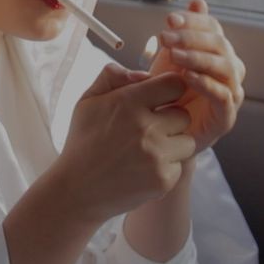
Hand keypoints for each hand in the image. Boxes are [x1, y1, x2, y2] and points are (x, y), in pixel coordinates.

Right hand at [52, 64, 196, 223]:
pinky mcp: (163, 179)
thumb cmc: (83, 142)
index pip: (175, 84)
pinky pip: (179, 165)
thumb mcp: (87, 101)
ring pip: (187, 141)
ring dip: (173, 144)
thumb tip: (142, 73)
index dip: (170, 90)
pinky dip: (166, 167)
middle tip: (150, 130)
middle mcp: (146, 127)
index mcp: (128, 103)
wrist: (76, 191)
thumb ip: (112, 76)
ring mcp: (156, 155)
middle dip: (170, 120)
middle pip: (184, 114)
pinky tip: (143, 169)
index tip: (161, 99)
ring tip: (148, 150)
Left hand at [149, 0, 244, 152]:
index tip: (169, 19)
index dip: (193, 22)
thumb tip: (199, 1)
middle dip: (192, 37)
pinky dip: (207, 84)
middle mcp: (229, 70)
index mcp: (218, 53)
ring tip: (175, 54)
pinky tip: (187, 76)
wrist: (160, 132)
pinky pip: (223, 97)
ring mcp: (230, 94)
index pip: (213, 29)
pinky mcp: (226, 118)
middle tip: (165, 36)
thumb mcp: (170, 57)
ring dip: (199, 57)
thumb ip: (184, 31)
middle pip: (220, 45)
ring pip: (225, 68)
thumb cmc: (167, 91)